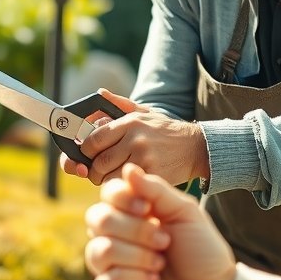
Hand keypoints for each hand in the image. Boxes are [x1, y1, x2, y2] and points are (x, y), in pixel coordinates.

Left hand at [61, 89, 208, 186]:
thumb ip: (119, 103)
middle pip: (99, 162)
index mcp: (129, 123)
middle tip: (97, 172)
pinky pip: (126, 184)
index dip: (86, 151)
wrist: (195, 147)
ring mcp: (144, 158)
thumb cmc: (164, 130)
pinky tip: (125, 183)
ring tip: (110, 178)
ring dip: (105, 181)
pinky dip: (121, 186)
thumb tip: (99, 93)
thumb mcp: (143, 112)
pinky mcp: (152, 174)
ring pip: (109, 177)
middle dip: (93, 170)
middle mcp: (135, 139)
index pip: (94, 139)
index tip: (88, 155)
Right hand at [84, 164, 236, 279]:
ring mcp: (111, 266)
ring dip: (137, 255)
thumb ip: (156, 190)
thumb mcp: (184, 212)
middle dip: (134, 229)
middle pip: (97, 219)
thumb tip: (127, 169)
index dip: (122, 198)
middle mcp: (115, 237)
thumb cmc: (201, 251)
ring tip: (160, 264)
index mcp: (130, 214)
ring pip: (99, 250)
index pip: (106, 194)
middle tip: (164, 240)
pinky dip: (135, 278)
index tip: (148, 208)